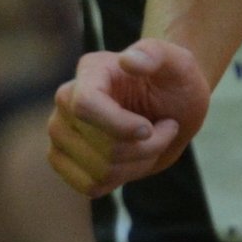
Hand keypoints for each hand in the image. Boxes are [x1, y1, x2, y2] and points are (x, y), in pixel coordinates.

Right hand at [49, 39, 207, 194]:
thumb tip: (128, 60)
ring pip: (99, 171)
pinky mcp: (64, 160)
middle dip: (145, 147)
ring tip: (152, 141)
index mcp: (90, 72)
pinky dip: (122, 178)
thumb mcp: (181, 63)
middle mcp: (66, 102)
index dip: (118, 125)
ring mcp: (61, 133)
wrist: (173, 107)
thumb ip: (157, 54)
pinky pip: (91, 186)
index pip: (84, 106)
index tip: (148, 129)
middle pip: (100, 146)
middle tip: (167, 128)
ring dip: (139, 163)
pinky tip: (134, 158)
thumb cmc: (177, 82)